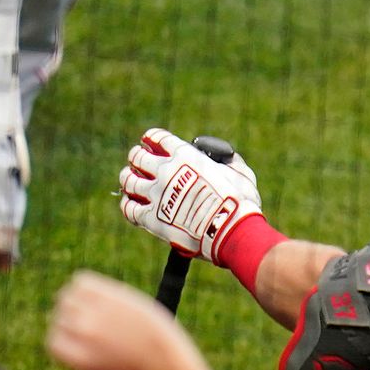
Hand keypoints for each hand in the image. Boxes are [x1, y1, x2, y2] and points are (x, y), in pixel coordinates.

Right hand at [45, 271, 203, 369]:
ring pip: (67, 299)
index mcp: (75, 355)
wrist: (172, 359)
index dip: (74, 347)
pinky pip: (81, 281)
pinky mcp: (109, 291)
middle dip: (80, 327)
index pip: (52, 341)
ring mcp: (96, 310)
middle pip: (60, 319)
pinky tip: (108, 302)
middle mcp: (82, 332)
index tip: (98, 352)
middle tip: (111, 339)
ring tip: (109, 319)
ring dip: (83, 305)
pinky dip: (89, 287)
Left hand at [119, 128, 261, 262]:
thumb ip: (230, 162)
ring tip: (130, 180)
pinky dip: (128, 204)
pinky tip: (131, 203)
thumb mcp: (242, 175)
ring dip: (128, 178)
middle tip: (139, 161)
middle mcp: (165, 171)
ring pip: (128, 180)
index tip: (150, 141)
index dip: (152, 139)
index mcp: (185, 156)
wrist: (231, 231)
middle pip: (137, 157)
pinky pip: (129, 208)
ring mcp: (155, 195)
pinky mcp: (151, 218)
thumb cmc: (241, 203)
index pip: (157, 138)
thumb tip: (227, 158)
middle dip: (137, 156)